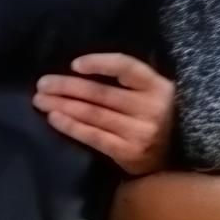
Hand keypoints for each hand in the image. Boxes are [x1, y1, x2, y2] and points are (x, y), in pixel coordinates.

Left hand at [34, 53, 175, 174]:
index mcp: (158, 86)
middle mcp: (150, 107)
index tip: (75, 64)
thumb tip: (80, 71)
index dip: (100, 63)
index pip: (126, 67)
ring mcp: (140, 131)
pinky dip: (71, 126)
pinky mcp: (129, 152)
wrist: (180, 157)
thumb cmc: (159, 118)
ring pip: (93, 114)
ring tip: (39, 100)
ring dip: (62, 105)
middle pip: (101, 93)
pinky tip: (54, 118)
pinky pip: (94, 136)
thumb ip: (128, 83)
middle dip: (67, 87)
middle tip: (42, 83)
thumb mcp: (153, 94)